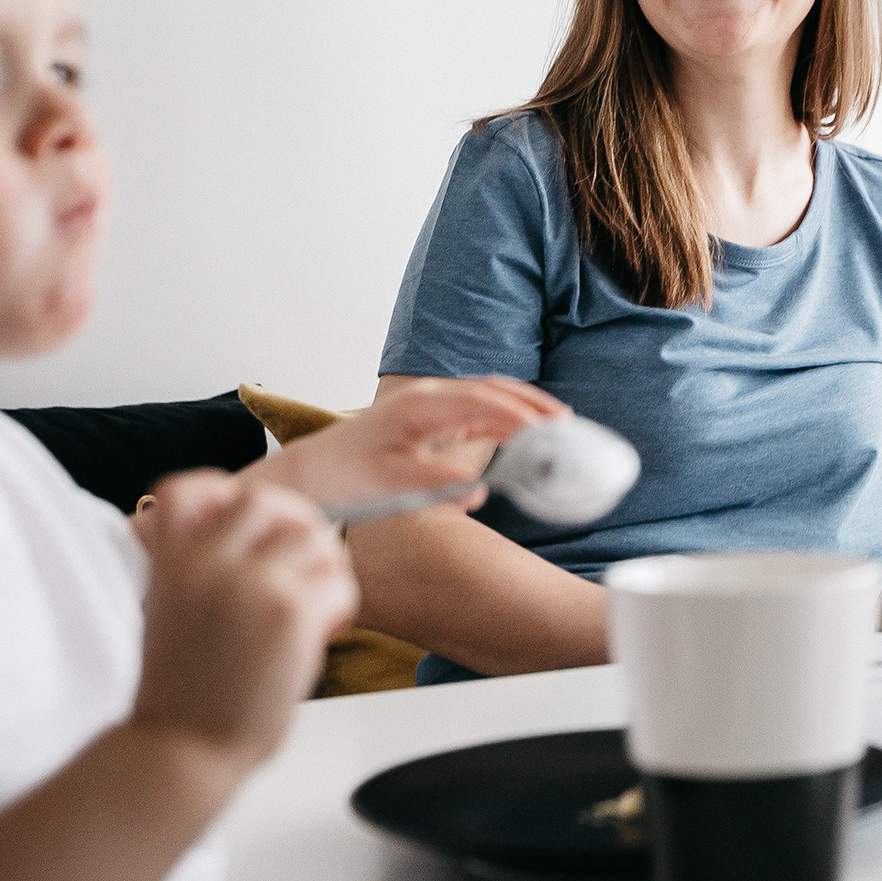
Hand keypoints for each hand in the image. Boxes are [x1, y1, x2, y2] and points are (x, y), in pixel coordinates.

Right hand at [128, 470, 358, 769]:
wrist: (181, 750)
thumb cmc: (182, 692)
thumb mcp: (168, 609)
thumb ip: (200, 565)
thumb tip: (255, 531)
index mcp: (172, 561)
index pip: (188, 489)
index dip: (222, 495)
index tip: (245, 526)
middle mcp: (209, 562)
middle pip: (266, 501)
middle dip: (293, 523)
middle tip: (303, 561)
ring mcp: (252, 583)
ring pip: (313, 537)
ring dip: (323, 567)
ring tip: (314, 604)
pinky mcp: (291, 611)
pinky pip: (339, 582)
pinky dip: (341, 604)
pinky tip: (325, 630)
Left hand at [252, 376, 563, 507]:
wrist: (314, 473)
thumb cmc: (346, 478)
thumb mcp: (389, 486)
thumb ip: (435, 486)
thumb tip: (479, 492)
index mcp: (418, 406)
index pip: (480, 402)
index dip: (517, 414)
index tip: (548, 429)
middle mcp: (427, 398)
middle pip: (490, 390)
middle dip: (530, 403)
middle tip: (567, 421)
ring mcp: (431, 406)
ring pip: (487, 396)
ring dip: (523, 407)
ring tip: (559, 423)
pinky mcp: (432, 420)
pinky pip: (477, 411)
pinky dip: (506, 418)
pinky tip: (527, 432)